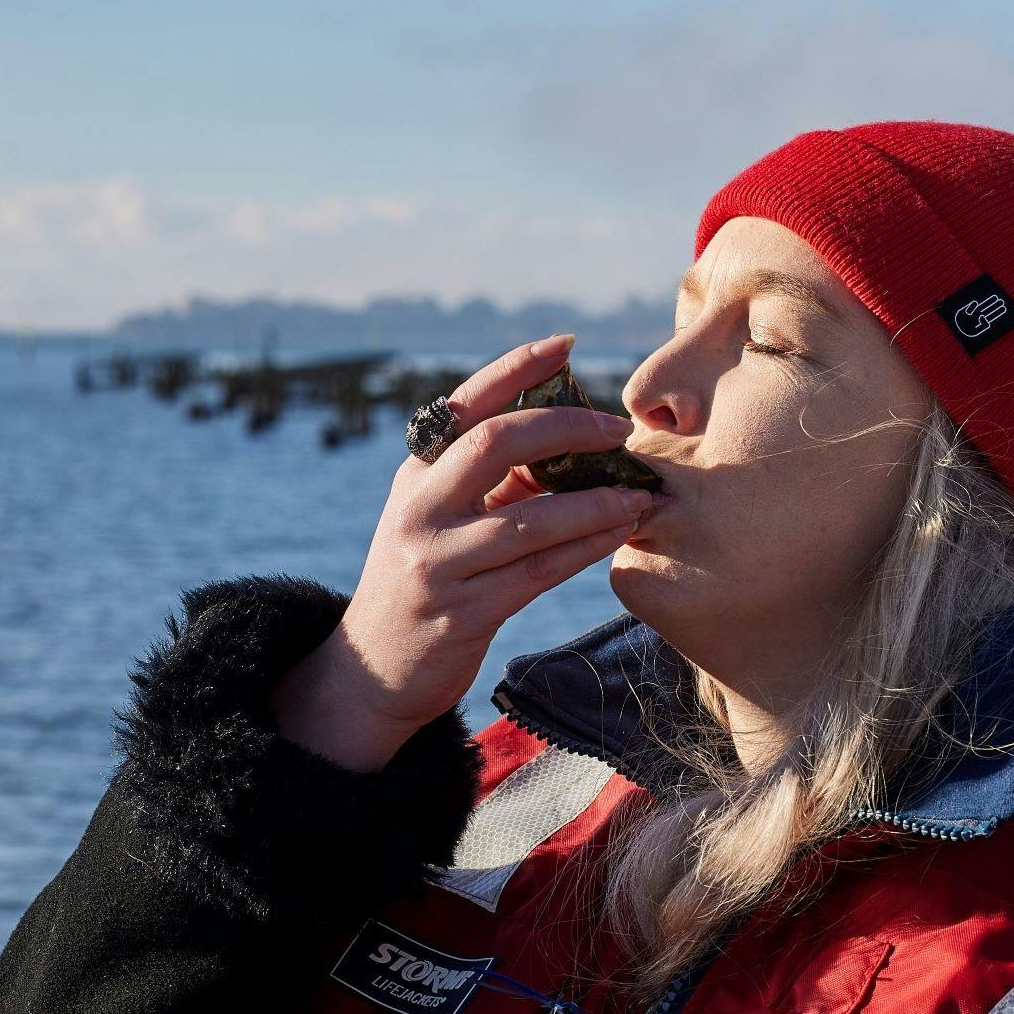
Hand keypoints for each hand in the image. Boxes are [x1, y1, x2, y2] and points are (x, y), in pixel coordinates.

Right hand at [269, 334, 655, 769]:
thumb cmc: (426, 578)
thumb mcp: (444, 518)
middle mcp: (419, 507)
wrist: (374, 667)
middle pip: (493, 444)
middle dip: (565, 428)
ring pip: (527, 518)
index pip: (466, 404)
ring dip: (593, 502)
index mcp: (416, 472)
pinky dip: (585, 549)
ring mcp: (437, 560)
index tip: (567, 346)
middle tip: (618, 431)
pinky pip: (538, 572)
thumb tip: (569, 441)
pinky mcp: (462, 612)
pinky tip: (619, 533)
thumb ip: (495, 481)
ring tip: (639, 492)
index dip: (516, 369)